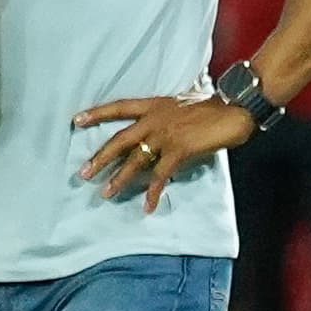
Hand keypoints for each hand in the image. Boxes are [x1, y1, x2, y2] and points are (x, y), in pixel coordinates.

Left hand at [74, 95, 257, 211]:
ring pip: (135, 160)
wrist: (235, 107)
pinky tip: (146, 206)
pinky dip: (152, 192)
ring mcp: (166, 134)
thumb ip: (166, 115)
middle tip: (83, 173)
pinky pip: (160, 175)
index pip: (119, 107)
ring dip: (119, 179)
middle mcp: (155, 119)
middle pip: (119, 139)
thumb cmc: (213, 106)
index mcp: (154, 105)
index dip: (97, 113)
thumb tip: (158, 129)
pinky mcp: (179, 149)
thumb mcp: (182, 104)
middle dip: (100, 157)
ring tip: (106, 193)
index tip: (76, 120)